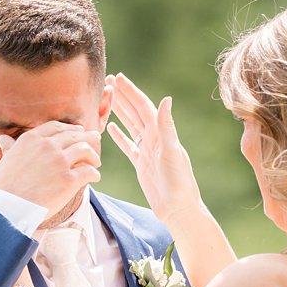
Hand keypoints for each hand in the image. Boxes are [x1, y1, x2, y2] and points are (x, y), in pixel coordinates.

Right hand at [0, 120, 102, 214]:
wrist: (7, 206)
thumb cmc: (3, 186)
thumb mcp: (6, 160)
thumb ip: (10, 148)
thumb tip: (3, 139)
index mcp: (32, 139)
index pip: (57, 127)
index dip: (71, 129)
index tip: (79, 131)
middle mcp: (48, 146)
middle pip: (75, 136)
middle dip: (88, 138)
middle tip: (95, 141)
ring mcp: (60, 162)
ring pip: (85, 150)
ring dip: (93, 156)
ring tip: (95, 162)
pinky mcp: (69, 180)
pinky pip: (89, 172)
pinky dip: (94, 174)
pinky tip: (95, 177)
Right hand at [106, 73, 203, 227]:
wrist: (178, 208)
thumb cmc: (179, 182)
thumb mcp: (172, 151)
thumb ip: (167, 126)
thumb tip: (167, 99)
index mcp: (161, 132)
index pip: (143, 106)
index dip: (130, 91)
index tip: (117, 77)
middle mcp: (154, 138)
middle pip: (135, 112)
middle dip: (122, 96)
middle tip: (108, 81)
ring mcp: (147, 151)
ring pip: (130, 126)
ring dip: (119, 111)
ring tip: (107, 98)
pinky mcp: (141, 164)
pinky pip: (128, 146)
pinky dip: (119, 136)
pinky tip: (110, 128)